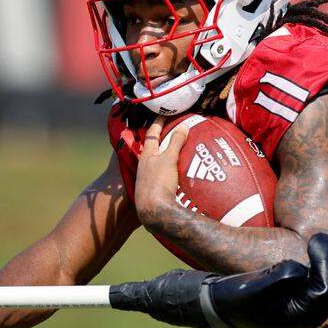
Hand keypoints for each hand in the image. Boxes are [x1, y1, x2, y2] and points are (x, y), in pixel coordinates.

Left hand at [134, 116, 188, 230]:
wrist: (154, 213)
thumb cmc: (158, 183)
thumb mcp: (168, 160)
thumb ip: (176, 143)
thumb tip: (183, 127)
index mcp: (146, 156)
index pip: (151, 134)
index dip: (158, 122)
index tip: (164, 114)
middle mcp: (144, 166)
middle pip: (153, 148)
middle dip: (162, 140)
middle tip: (172, 131)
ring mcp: (148, 179)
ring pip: (157, 163)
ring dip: (166, 156)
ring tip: (179, 152)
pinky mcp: (154, 191)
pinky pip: (163, 176)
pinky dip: (170, 171)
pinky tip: (180, 174)